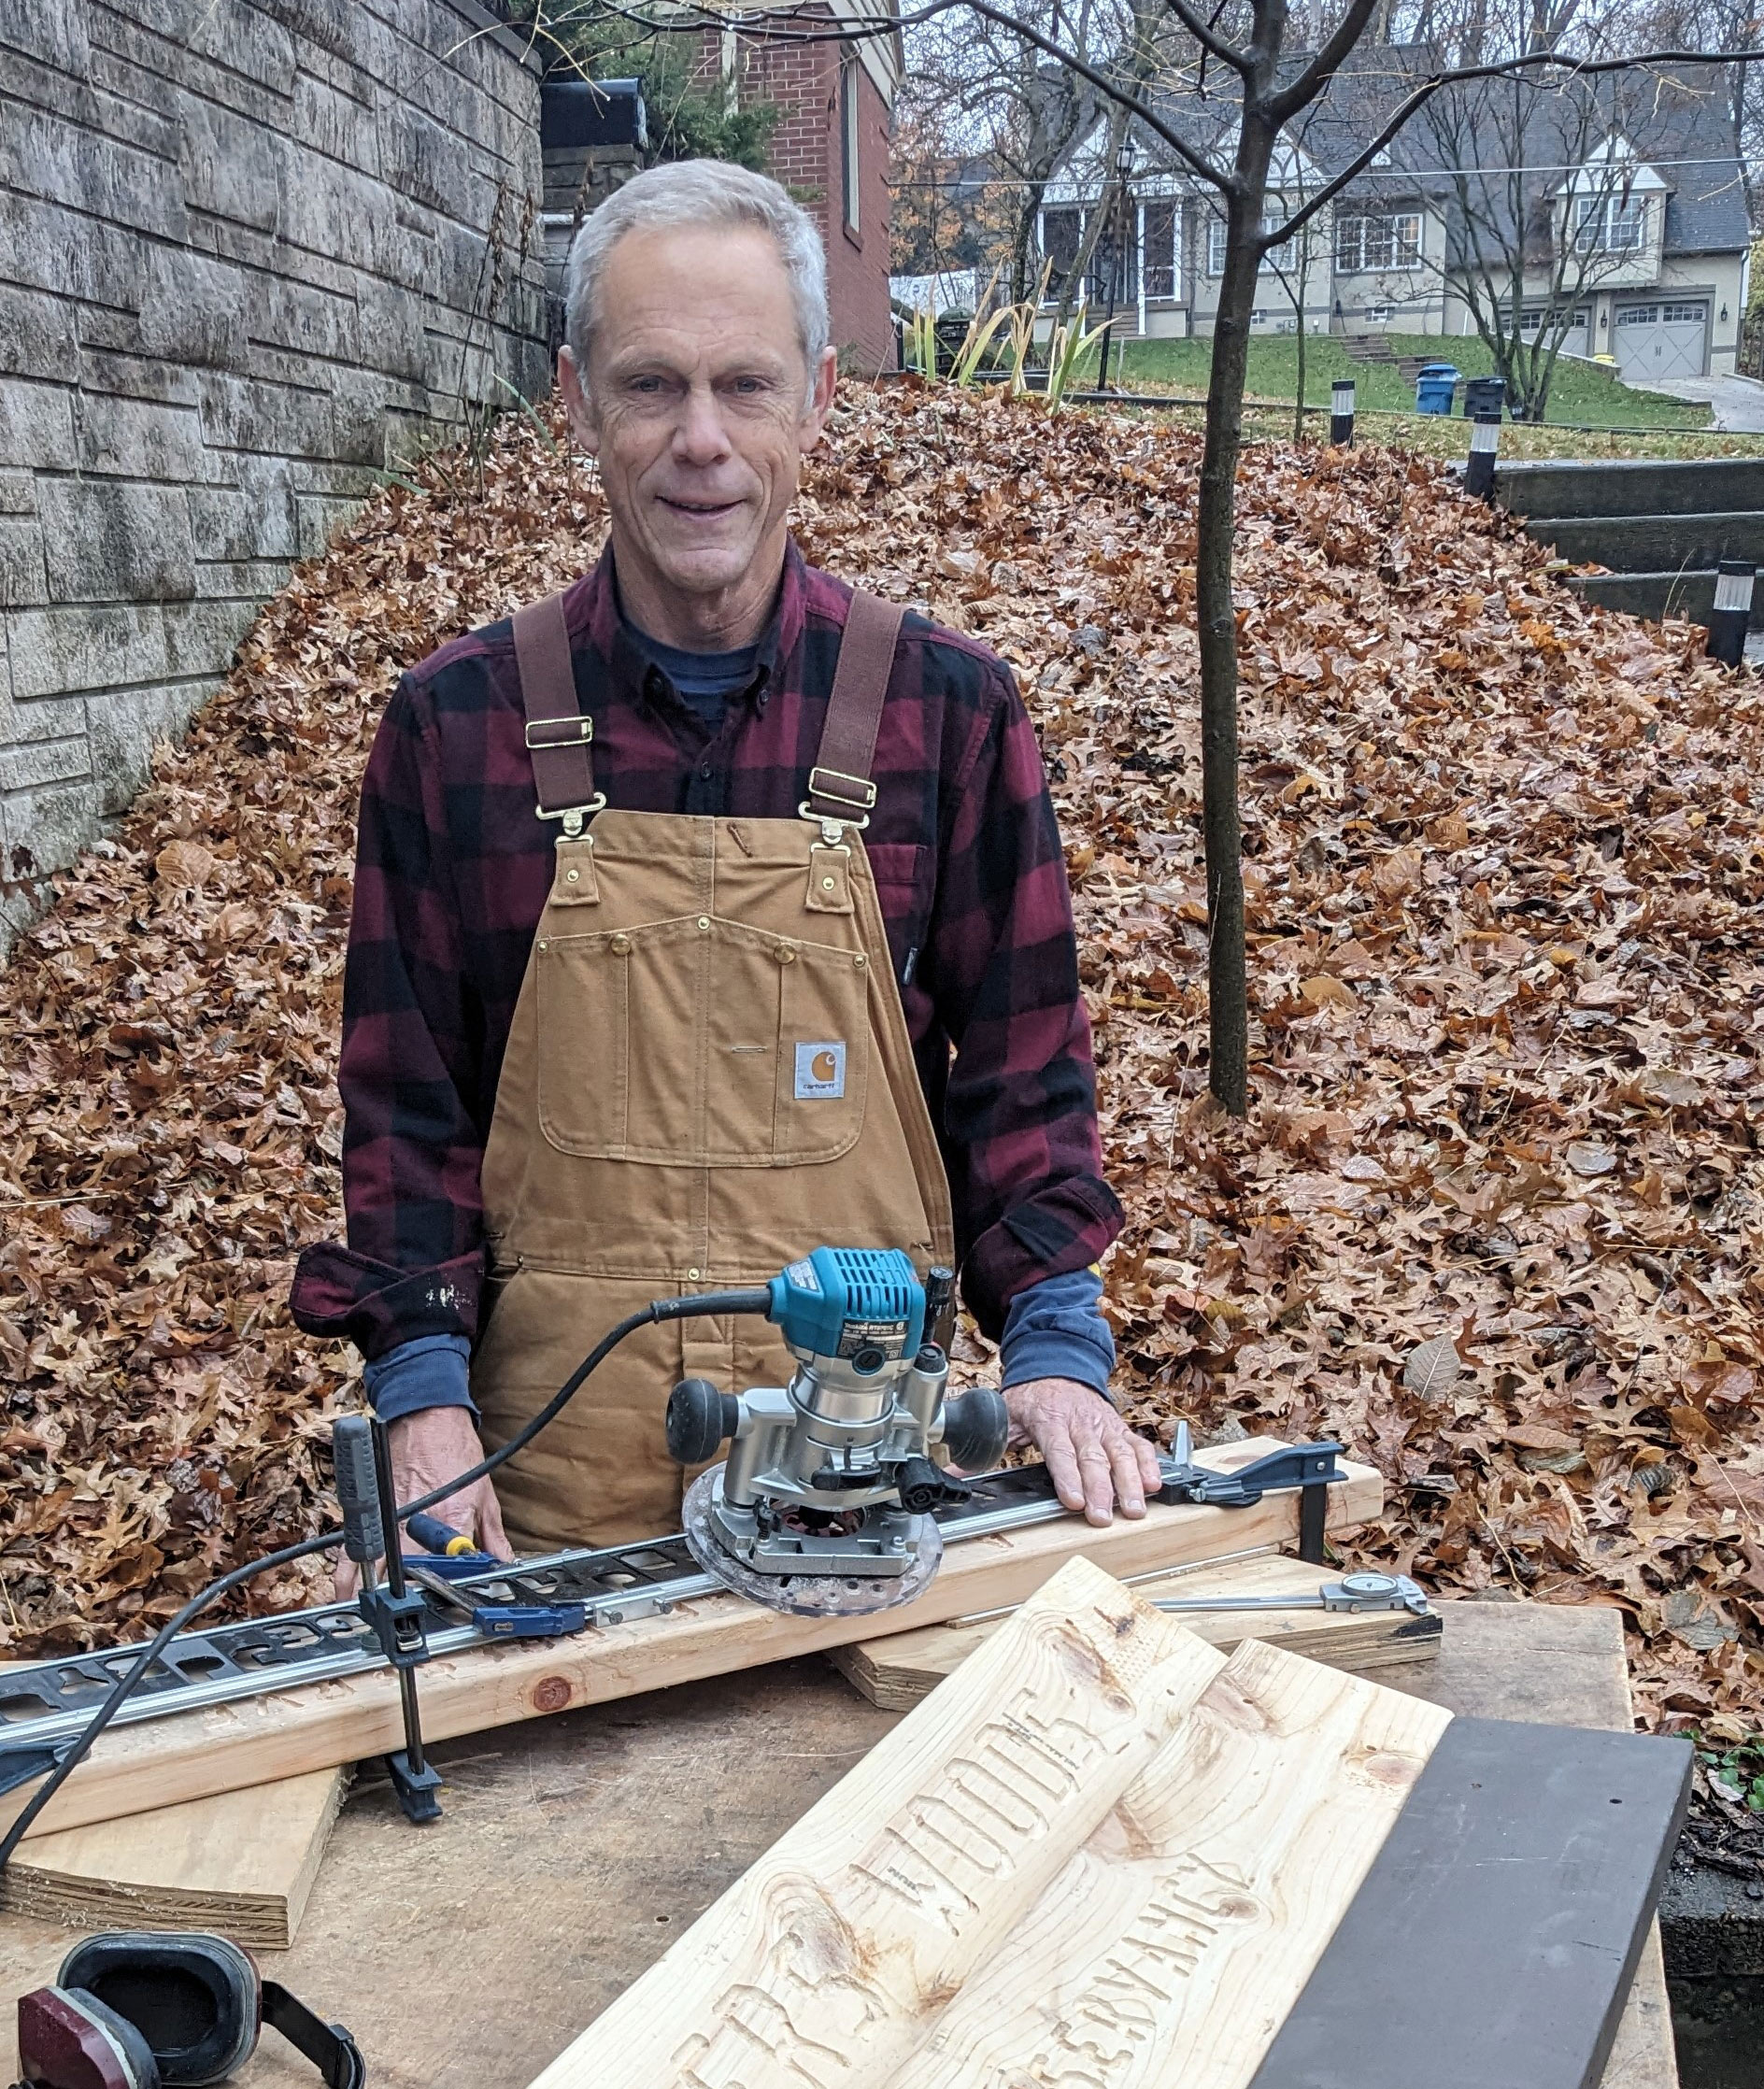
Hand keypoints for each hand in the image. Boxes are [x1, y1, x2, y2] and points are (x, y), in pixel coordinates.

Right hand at [333, 1406, 512, 1598]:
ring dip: (374, 1596)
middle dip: (410, 1601)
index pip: (451, 1571)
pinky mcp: (372, 1513)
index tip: (449, 1607)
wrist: (427, 1417)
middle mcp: (417, 1525)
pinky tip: (346, 1593)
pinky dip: (347, 1576)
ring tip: (374, 1617)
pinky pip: (353, 1551)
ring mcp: (390, 1521)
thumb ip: (492, 1536)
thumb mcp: (485, 1495)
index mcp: (450, 1521)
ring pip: (375, 1571)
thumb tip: (502, 1563)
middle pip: (409, 1578)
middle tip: (411, 1617)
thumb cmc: (455, 1450)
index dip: (450, 1594)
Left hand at [1004, 1377, 1162, 1526]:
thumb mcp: (1006, 1415)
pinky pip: (1138, 1444)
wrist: (1058, 1363)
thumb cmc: (1033, 1396)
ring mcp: (1103, 1425)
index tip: (1075, 1501)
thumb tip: (957, 1469)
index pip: (1060, 1451)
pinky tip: (1154, 1484)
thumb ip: (989, 1444)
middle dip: (1100, 1489)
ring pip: (1120, 1453)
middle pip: (1093, 1458)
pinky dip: (1149, 1463)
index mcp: (1050, 1419)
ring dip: (1130, 1482)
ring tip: (1134, 1509)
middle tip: (1103, 1517)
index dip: (1068, 1477)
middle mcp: (1080, 1422)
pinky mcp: (1119, 1427)